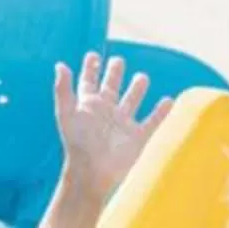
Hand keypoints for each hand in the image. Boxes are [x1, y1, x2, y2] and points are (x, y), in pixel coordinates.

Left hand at [53, 52, 168, 202]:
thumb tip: (60, 65)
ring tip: (142, 77)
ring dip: (137, 88)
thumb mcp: (67, 113)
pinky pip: (152, 121)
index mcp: (89, 105)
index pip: (89, 81)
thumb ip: (63, 89)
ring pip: (132, 100)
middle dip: (114, 74)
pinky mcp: (138, 136)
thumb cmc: (78, 143)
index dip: (90, 68)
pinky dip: (161, 111)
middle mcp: (106, 111)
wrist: (93, 172)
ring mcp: (123, 123)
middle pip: (112, 87)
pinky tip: (168, 100)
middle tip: (117, 60)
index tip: (93, 55)